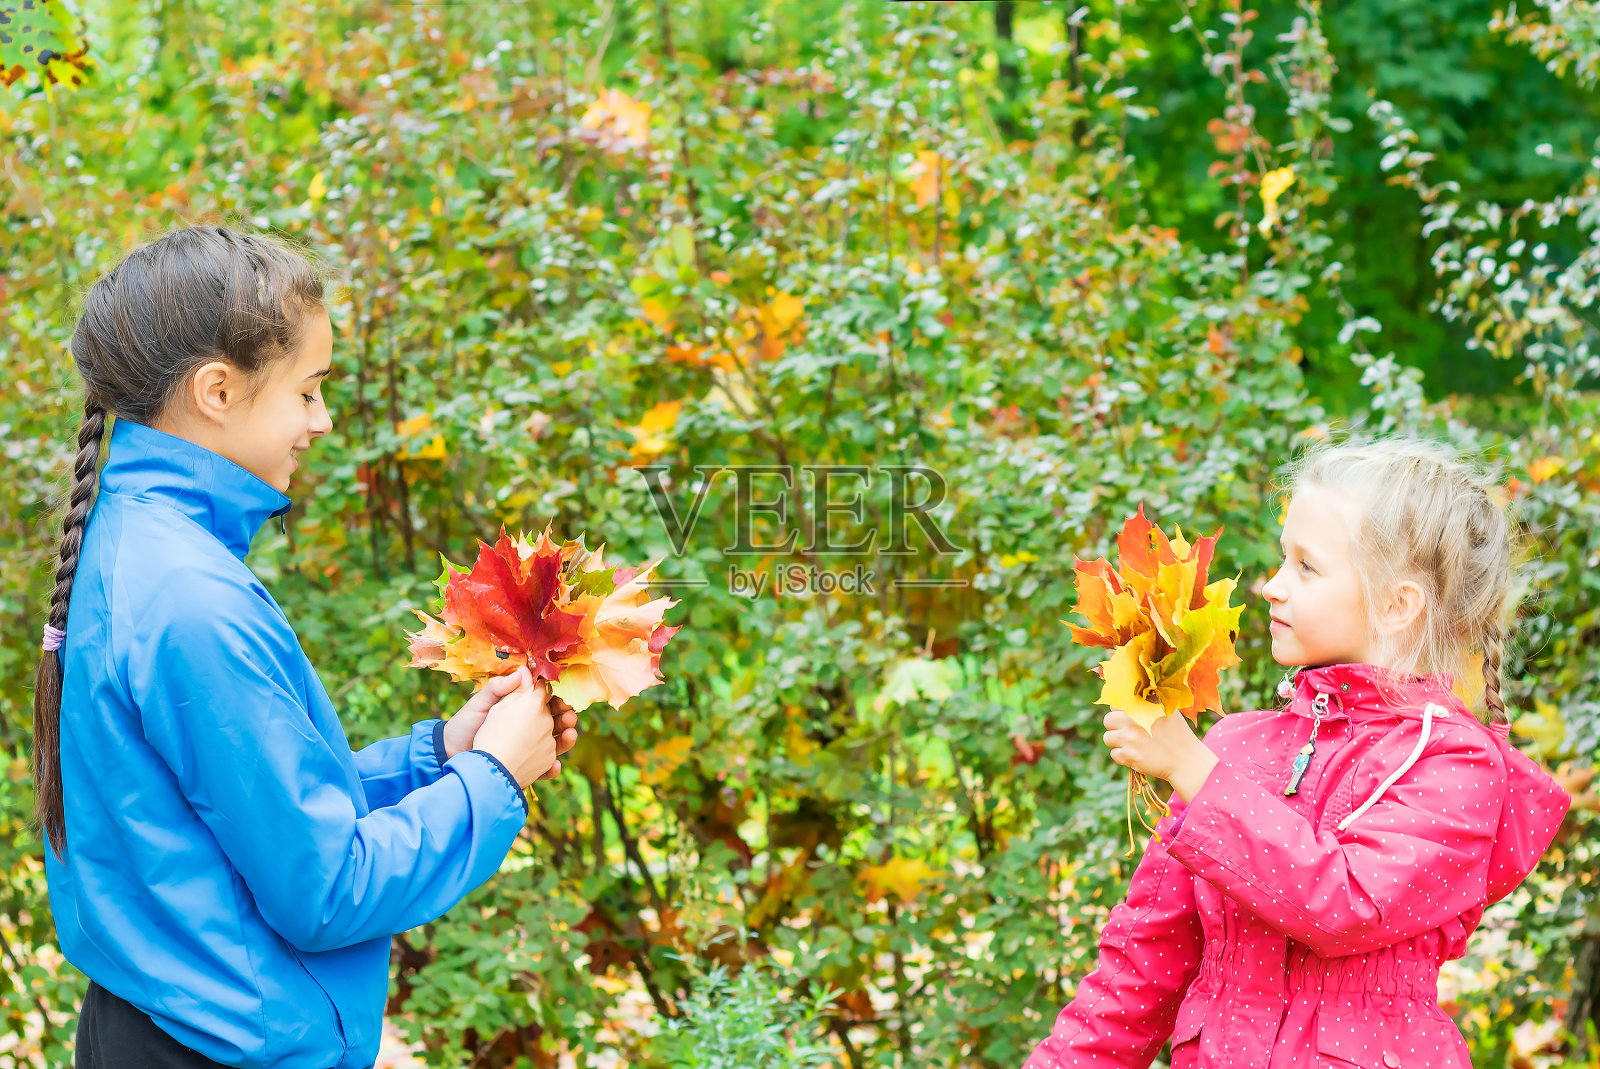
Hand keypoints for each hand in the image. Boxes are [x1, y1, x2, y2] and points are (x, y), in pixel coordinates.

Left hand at [473, 668, 566, 787]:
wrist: (451, 753)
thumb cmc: (465, 725)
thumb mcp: (480, 704)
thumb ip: (498, 688)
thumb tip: (522, 672)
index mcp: (520, 710)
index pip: (545, 702)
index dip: (557, 698)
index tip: (563, 697)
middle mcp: (528, 729)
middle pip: (556, 722)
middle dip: (567, 718)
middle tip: (569, 716)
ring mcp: (528, 749)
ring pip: (556, 744)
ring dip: (567, 740)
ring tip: (569, 735)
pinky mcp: (526, 768)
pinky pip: (544, 769)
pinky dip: (553, 768)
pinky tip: (554, 765)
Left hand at [1101, 709, 1218, 803]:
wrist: (1186, 760)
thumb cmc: (1177, 733)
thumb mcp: (1166, 709)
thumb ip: (1148, 701)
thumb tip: (1130, 695)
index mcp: (1140, 707)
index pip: (1115, 704)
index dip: (1121, 711)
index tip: (1128, 717)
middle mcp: (1132, 721)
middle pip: (1107, 720)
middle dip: (1116, 726)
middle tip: (1129, 732)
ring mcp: (1129, 740)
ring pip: (1108, 738)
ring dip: (1118, 742)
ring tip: (1133, 744)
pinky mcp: (1129, 756)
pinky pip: (1114, 754)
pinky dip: (1123, 756)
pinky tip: (1137, 754)